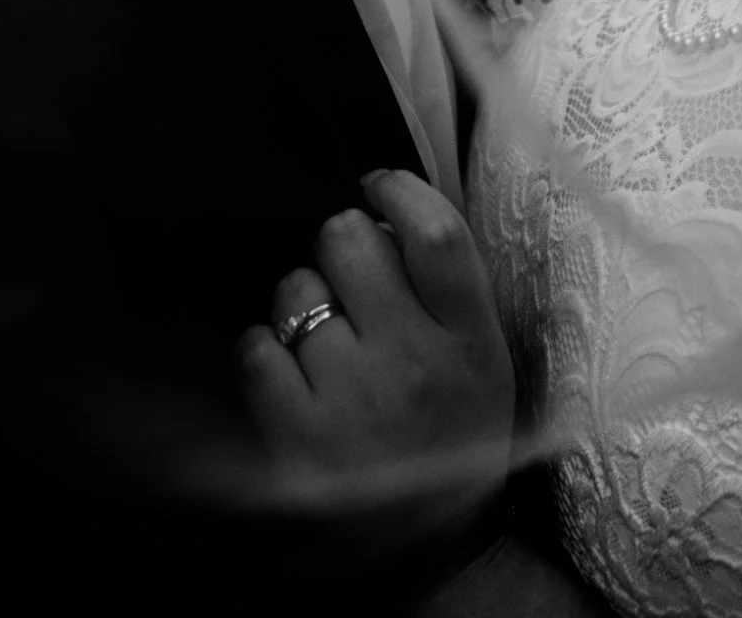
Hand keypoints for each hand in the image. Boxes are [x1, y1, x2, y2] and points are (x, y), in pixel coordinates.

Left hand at [238, 171, 513, 548]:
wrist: (433, 557)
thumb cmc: (456, 440)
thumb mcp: (485, 360)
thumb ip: (451, 287)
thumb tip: (390, 207)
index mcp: (471, 341)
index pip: (433, 232)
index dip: (397, 189)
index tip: (377, 184)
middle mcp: (414, 363)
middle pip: (351, 240)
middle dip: (340, 245)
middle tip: (349, 277)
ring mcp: (353, 401)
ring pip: (297, 290)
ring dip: (303, 301)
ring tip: (325, 340)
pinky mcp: (298, 440)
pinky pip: (256, 350)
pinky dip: (264, 353)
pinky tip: (290, 375)